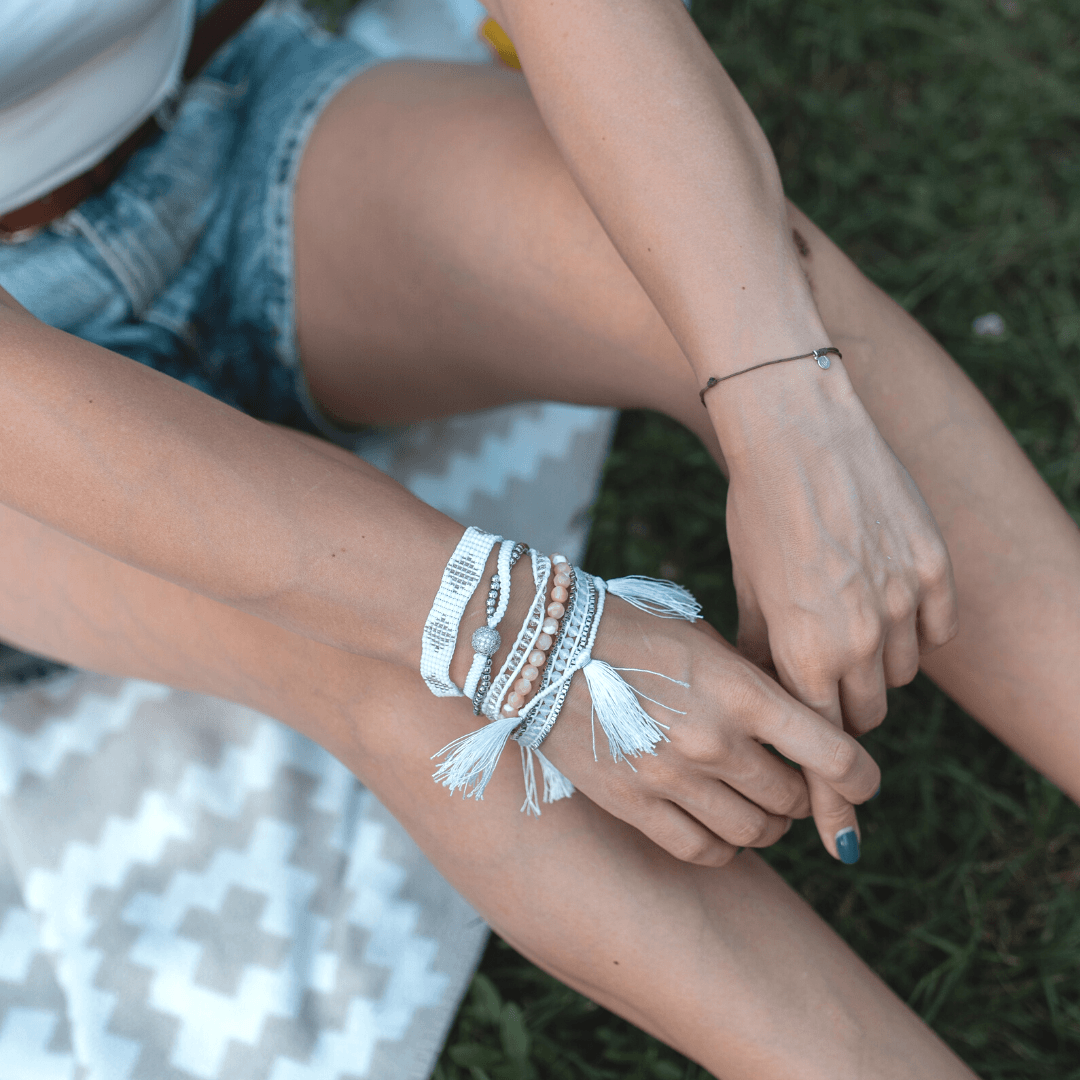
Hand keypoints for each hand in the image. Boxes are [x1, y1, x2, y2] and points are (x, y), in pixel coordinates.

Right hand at [539, 596, 880, 866]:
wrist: (546, 650)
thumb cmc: (631, 631)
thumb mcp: (705, 640)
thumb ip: (753, 683)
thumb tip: (795, 721)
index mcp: (741, 692)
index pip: (832, 755)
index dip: (862, 778)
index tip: (864, 783)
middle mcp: (715, 741)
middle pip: (794, 798)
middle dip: (806, 797)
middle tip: (795, 785)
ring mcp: (673, 779)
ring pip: (756, 832)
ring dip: (770, 825)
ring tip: (760, 809)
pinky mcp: (635, 805)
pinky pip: (703, 850)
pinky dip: (726, 848)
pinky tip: (723, 830)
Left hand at [713, 359, 957, 856]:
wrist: (801, 435)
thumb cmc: (758, 513)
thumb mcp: (745, 588)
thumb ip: (761, 652)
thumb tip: (768, 703)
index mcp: (801, 648)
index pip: (819, 748)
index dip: (831, 800)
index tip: (841, 841)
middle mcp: (858, 638)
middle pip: (863, 715)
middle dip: (840, 705)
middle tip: (820, 668)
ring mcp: (904, 604)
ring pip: (899, 673)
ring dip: (874, 661)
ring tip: (844, 608)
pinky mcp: (936, 571)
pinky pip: (933, 629)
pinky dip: (911, 623)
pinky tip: (880, 587)